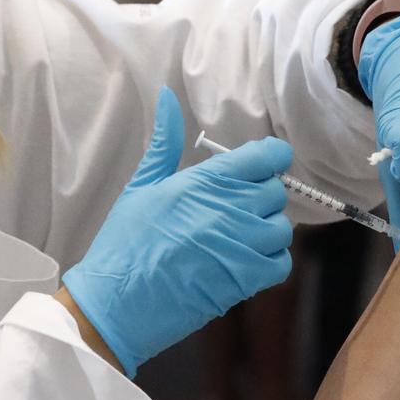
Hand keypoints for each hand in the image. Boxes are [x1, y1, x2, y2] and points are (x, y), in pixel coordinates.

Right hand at [63, 88, 294, 378]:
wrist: (117, 302)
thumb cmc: (125, 244)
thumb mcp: (141, 186)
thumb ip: (165, 142)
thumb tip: (167, 97)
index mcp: (204, 182)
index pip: (265, 156)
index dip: (269, 158)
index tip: (259, 166)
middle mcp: (229, 209)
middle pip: (275, 190)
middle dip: (260, 196)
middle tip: (233, 208)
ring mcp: (241, 245)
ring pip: (281, 227)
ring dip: (265, 229)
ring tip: (236, 236)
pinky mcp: (246, 280)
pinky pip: (281, 262)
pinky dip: (270, 261)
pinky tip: (244, 260)